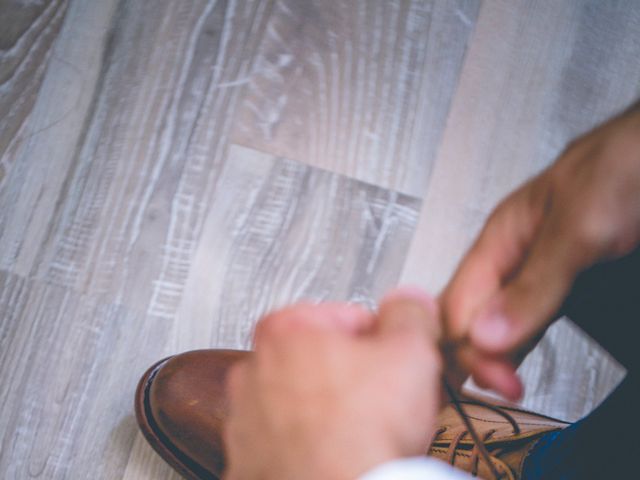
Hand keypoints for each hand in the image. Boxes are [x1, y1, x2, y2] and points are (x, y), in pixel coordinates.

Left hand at [224, 291, 441, 479]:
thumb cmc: (358, 435)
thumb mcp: (409, 353)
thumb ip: (409, 314)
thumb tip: (408, 303)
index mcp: (285, 330)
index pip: (348, 316)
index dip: (383, 339)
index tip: (395, 359)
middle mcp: (254, 370)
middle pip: (324, 359)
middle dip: (357, 375)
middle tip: (386, 398)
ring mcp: (246, 418)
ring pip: (306, 402)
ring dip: (334, 411)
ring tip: (366, 432)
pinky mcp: (249, 460)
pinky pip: (292, 440)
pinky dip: (313, 444)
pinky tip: (342, 455)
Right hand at [441, 103, 639, 399]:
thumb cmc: (630, 163)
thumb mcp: (579, 227)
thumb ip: (533, 283)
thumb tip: (486, 334)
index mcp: (502, 236)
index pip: (460, 300)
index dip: (469, 343)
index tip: (497, 379)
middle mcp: (516, 255)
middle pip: (475, 312)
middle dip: (478, 352)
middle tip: (502, 388)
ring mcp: (543, 270)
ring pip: (502, 319)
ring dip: (498, 353)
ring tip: (505, 385)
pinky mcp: (571, 281)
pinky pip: (533, 318)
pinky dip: (523, 344)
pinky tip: (522, 360)